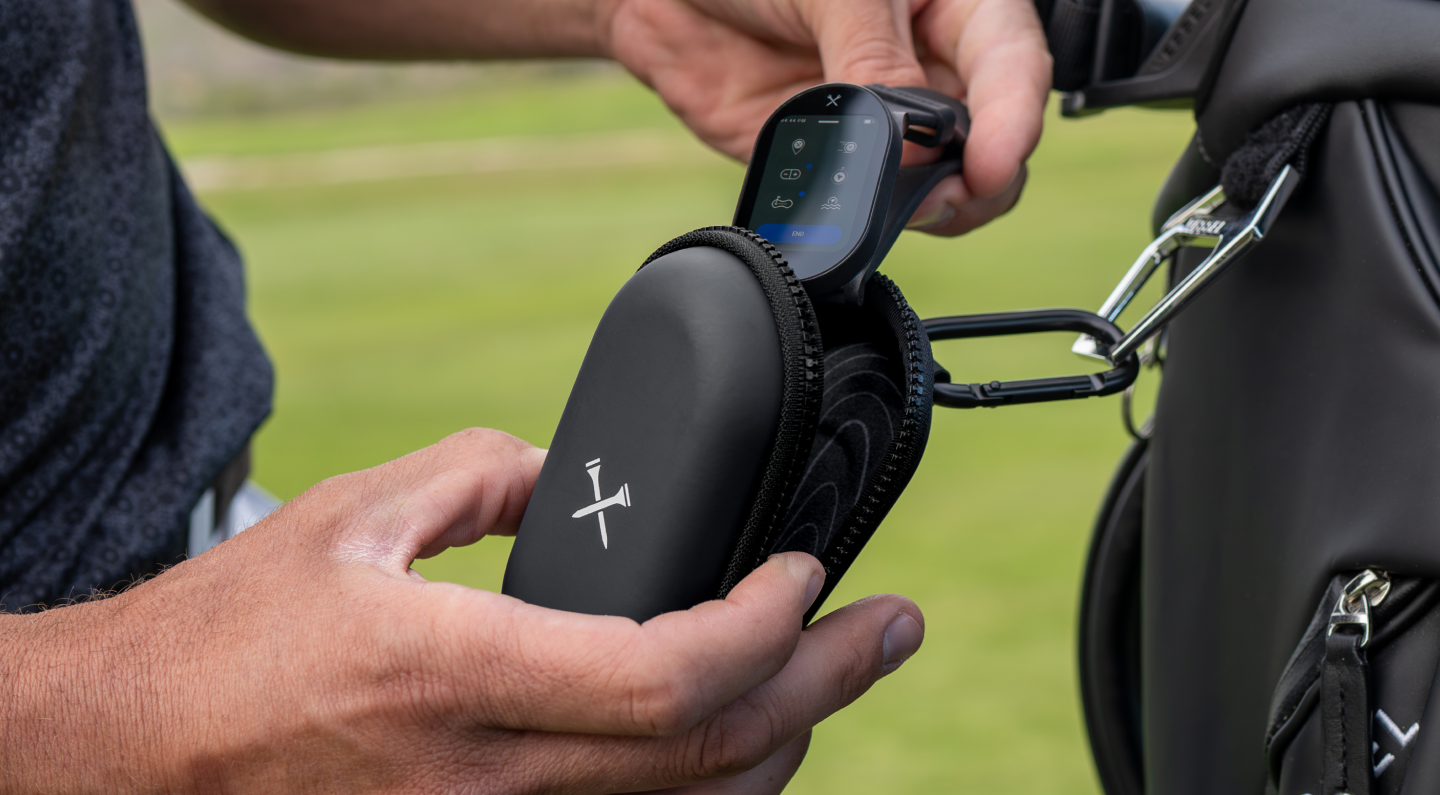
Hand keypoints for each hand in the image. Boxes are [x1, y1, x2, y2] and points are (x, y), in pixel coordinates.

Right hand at [1, 428, 923, 791]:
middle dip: (828, 682)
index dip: (770, 627)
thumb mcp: (354, 515)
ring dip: (786, 744)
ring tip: (836, 676)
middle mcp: (488, 779)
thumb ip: (480, 476)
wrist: (137, 755)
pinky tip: (744, 750)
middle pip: (712, 754)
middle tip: (895, 626)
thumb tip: (566, 476)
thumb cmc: (229, 638)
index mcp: (457, 675)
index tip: (807, 570)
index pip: (670, 676)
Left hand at [606, 0, 1051, 234]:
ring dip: (935, 208)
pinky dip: (871, 221)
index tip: (993, 163)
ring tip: (901, 207)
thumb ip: (873, 58)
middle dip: (982, 177)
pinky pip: (870, 203)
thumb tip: (914, 142)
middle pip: (991, 136)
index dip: (1013, 118)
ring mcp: (889, 118)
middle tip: (949, 197)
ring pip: (944, 183)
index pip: (1012, 61)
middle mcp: (930, 63)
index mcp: (951, 3)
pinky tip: (853, 218)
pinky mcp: (839, 160)